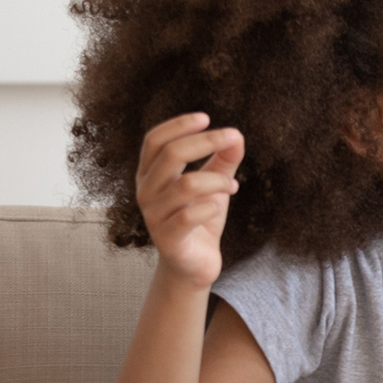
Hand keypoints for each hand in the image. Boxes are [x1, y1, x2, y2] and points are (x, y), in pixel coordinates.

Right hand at [136, 113, 243, 287]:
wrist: (194, 264)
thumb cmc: (200, 218)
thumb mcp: (213, 184)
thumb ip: (223, 160)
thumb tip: (237, 135)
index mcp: (151, 174)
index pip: (154, 140)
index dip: (178, 125)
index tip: (206, 118)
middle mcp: (146, 192)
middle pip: (170, 155)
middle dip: (205, 141)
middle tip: (233, 138)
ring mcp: (154, 216)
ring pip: (185, 184)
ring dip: (216, 179)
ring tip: (231, 186)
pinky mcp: (168, 239)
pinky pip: (189, 216)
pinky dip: (210, 207)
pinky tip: (219, 206)